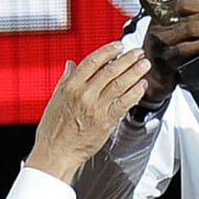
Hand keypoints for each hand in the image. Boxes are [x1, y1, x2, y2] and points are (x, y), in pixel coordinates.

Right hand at [26, 42, 149, 181]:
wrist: (55, 152)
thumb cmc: (53, 129)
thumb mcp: (55, 99)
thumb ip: (65, 80)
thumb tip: (71, 64)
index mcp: (70, 86)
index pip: (93, 62)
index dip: (108, 51)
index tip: (119, 46)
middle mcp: (84, 94)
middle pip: (110, 71)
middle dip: (127, 59)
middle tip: (138, 52)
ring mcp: (96, 108)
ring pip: (120, 84)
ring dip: (135, 72)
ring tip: (144, 65)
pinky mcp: (106, 121)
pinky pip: (124, 103)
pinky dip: (135, 93)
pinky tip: (141, 86)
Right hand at [142, 0, 198, 102]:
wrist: (155, 80)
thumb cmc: (170, 52)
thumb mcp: (189, 31)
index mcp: (165, 14)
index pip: (188, 2)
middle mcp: (160, 26)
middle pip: (192, 17)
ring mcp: (160, 43)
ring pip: (188, 30)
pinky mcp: (164, 60)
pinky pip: (183, 51)